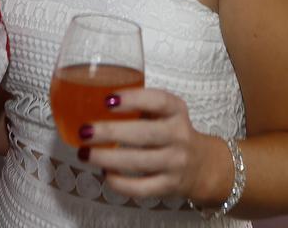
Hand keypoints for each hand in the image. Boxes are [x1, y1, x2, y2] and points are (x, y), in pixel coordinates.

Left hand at [77, 88, 217, 203]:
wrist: (203, 166)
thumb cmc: (171, 131)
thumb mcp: (164, 112)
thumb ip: (139, 104)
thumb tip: (90, 99)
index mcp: (176, 111)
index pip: (159, 101)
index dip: (133, 99)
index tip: (107, 99)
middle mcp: (179, 136)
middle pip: (144, 134)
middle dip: (110, 132)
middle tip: (84, 131)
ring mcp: (175, 163)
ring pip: (138, 162)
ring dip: (107, 158)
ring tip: (84, 153)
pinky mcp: (169, 186)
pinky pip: (141, 188)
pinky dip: (119, 183)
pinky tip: (105, 173)